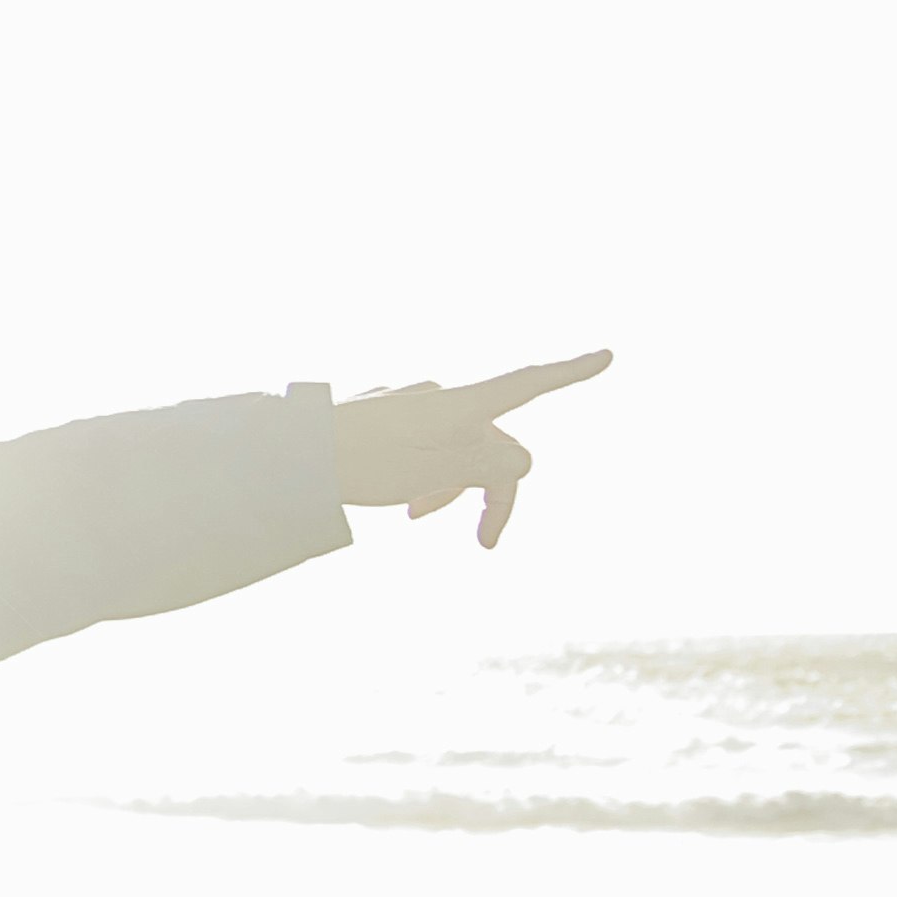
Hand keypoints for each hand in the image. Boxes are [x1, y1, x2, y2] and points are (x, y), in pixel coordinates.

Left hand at [326, 351, 610, 546]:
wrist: (288, 454)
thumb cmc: (359, 463)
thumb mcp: (433, 472)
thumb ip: (488, 466)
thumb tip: (523, 458)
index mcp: (457, 405)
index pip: (527, 384)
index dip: (570, 373)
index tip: (607, 354)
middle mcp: (440, 397)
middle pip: (496, 442)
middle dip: (494, 489)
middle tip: (485, 542)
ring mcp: (414, 405)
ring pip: (460, 448)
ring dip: (454, 485)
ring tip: (415, 514)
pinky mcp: (390, 417)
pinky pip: (428, 446)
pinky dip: (428, 474)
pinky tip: (399, 500)